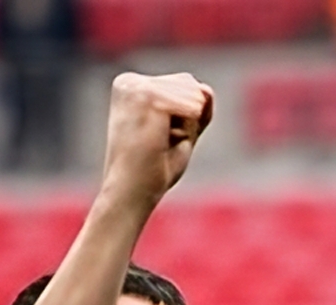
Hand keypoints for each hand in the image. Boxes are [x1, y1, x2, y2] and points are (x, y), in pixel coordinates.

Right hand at [101, 71, 213, 210]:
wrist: (130, 193)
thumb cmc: (152, 169)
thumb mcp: (183, 131)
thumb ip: (198, 105)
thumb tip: (206, 89)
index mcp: (132, 84)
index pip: (186, 85)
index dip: (185, 118)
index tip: (158, 138)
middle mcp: (129, 80)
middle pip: (191, 85)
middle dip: (188, 120)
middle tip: (159, 143)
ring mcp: (136, 86)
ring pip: (194, 95)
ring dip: (187, 127)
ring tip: (159, 142)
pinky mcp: (146, 96)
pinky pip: (193, 107)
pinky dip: (187, 131)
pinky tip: (161, 142)